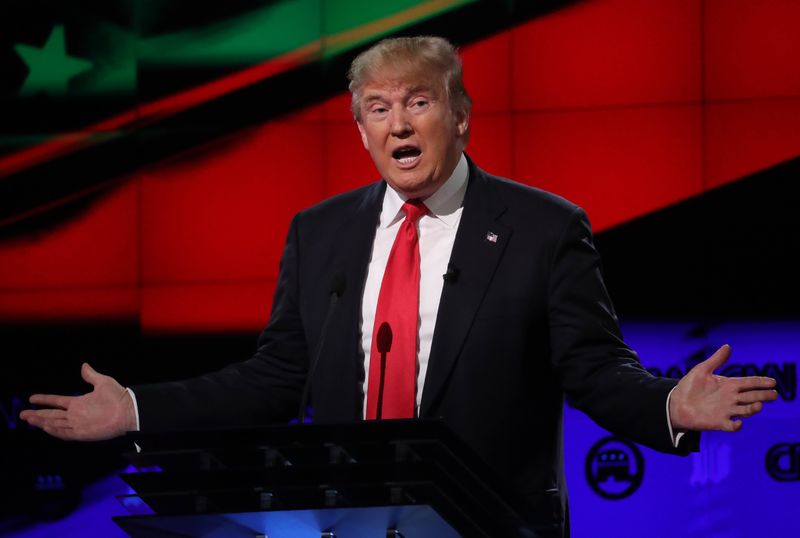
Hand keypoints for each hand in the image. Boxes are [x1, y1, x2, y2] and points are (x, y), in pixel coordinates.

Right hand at [19, 363, 135, 440]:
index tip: (31, 398)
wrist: (129, 409)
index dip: (44, 400)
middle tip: (22, 414)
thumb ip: (91, 375)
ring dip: (42, 422)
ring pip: (56, 424)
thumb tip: (84, 366)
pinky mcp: (84, 433)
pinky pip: (66, 433)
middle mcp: (77, 414)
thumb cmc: (119, 396)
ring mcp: (79, 424)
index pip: (57, 402)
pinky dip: (55, 431)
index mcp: (79, 403)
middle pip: (52, 415)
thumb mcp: (103, 382)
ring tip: (29, 419)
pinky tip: (46, 427)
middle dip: (37, 415)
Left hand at [670, 344, 777, 431]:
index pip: (749, 383)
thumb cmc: (690, 387)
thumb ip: (716, 360)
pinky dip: (736, 425)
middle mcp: (731, 399)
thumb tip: (728, 346)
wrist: (675, 403)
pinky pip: (730, 426)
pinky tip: (739, 423)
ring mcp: (726, 411)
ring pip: (745, 411)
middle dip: (763, 395)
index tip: (772, 382)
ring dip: (753, 409)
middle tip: (774, 394)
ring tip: (759, 405)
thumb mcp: (702, 370)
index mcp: (729, 386)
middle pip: (751, 397)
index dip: (760, 382)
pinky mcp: (718, 423)